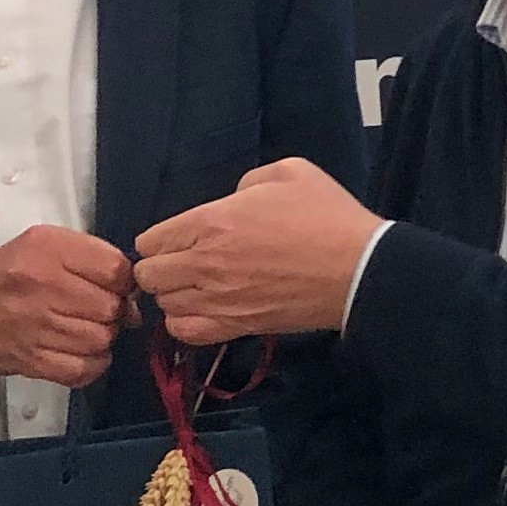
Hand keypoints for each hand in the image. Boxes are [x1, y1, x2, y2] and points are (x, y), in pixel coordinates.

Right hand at [0, 225, 132, 389]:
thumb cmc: (7, 272)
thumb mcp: (43, 245)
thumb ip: (92, 260)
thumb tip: (134, 300)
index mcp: (48, 248)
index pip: (115, 269)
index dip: (124, 283)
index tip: (115, 288)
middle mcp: (42, 284)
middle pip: (111, 308)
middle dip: (114, 313)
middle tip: (98, 312)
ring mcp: (35, 326)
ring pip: (100, 340)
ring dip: (102, 339)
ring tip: (85, 330)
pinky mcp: (30, 360)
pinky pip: (82, 370)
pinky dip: (92, 365)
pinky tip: (82, 353)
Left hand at [135, 162, 385, 345]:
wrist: (358, 269)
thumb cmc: (326, 216)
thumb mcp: (289, 172)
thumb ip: (247, 182)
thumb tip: (233, 202)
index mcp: (211, 222)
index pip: (149, 241)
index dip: (161, 239)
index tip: (179, 239)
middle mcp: (204, 263)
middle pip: (149, 276)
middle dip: (160, 268)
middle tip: (184, 264)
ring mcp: (218, 299)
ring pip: (163, 306)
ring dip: (174, 296)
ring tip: (196, 289)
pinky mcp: (236, 326)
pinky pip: (185, 333)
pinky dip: (185, 323)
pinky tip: (203, 311)